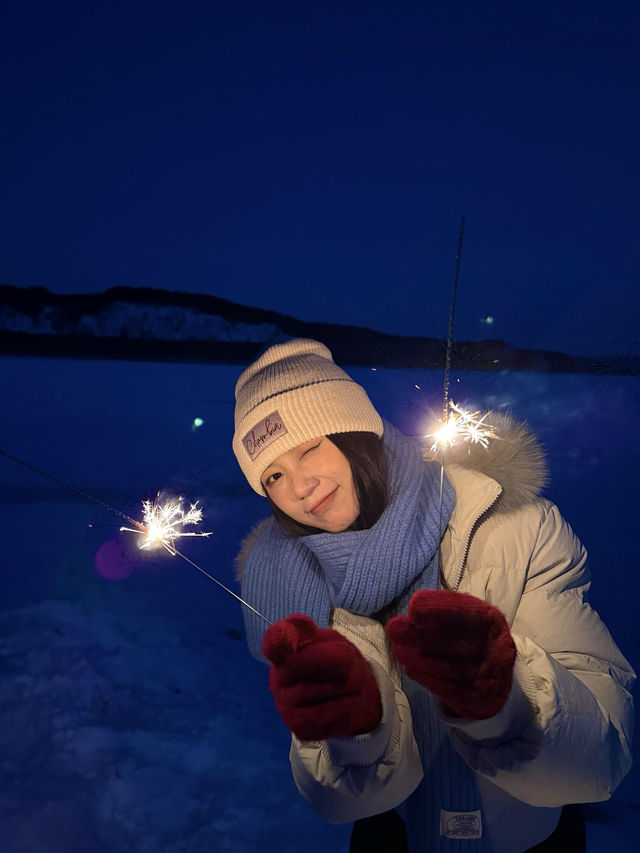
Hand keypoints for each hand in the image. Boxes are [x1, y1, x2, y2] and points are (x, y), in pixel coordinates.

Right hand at [261, 613, 381, 739]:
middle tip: (349, 663)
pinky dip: (338, 707)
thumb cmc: (340, 663)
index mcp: (285, 652)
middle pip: (295, 665)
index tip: (287, 637)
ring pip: (308, 690)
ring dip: (338, 686)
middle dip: (325, 661)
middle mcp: (278, 677)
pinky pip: (317, 715)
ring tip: (356, 685)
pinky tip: (350, 702)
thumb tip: (299, 626)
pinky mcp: (297, 725)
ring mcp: (284, 703)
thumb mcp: (333, 642)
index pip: (274, 644)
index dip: (278, 640)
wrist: (357, 696)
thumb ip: (316, 635)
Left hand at [386, 590, 515, 718]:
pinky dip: (427, 679)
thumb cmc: (470, 638)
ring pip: (449, 668)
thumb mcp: (465, 619)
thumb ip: (442, 613)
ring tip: (398, 649)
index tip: (413, 606)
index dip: (440, 609)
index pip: (467, 613)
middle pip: (454, 641)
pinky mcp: (478, 697)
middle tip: (394, 627)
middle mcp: (494, 647)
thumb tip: (412, 611)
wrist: (493, 676)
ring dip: (419, 659)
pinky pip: (449, 690)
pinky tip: (409, 669)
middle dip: (420, 634)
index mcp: (491, 622)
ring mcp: (488, 675)